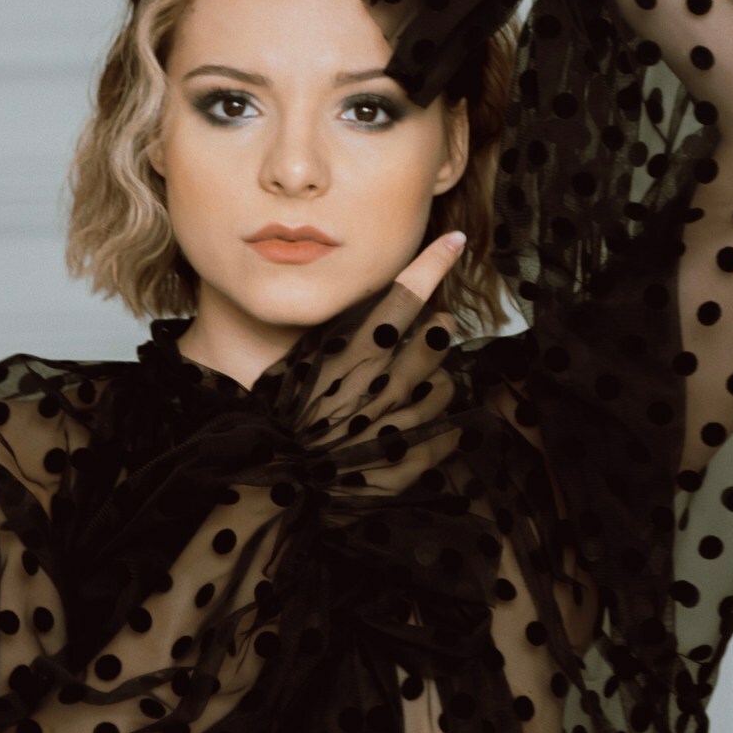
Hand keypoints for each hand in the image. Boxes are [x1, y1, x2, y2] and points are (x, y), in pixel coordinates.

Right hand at [294, 230, 468, 499]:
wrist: (280, 490)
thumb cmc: (278, 428)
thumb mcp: (292, 373)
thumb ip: (325, 343)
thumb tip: (350, 320)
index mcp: (353, 354)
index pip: (403, 296)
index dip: (432, 264)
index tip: (454, 242)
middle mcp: (384, 380)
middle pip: (435, 334)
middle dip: (437, 327)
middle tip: (429, 330)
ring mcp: (404, 419)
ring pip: (445, 383)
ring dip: (434, 380)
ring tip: (411, 392)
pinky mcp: (415, 457)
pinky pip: (449, 430)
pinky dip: (439, 427)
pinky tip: (416, 430)